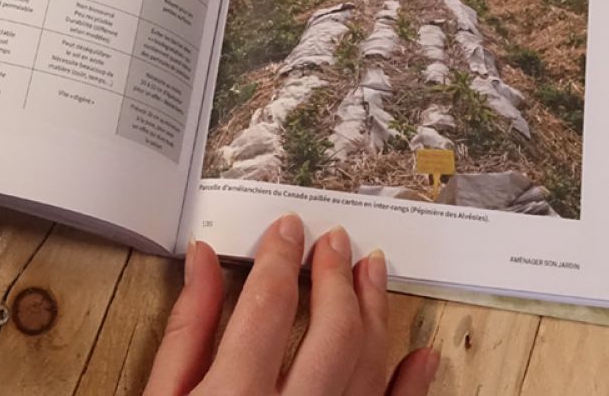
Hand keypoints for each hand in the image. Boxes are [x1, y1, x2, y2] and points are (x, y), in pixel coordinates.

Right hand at [145, 214, 438, 394]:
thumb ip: (187, 329)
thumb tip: (202, 259)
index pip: (268, 305)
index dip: (281, 256)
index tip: (289, 228)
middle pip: (332, 332)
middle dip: (335, 275)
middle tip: (335, 240)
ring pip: (370, 369)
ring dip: (377, 312)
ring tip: (372, 270)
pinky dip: (412, 388)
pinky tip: (421, 353)